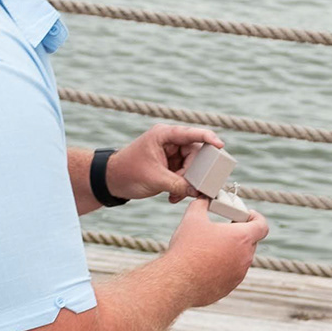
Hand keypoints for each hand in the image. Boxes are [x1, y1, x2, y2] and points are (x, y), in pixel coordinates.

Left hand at [105, 122, 224, 201]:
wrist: (111, 182)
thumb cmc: (127, 173)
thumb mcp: (155, 180)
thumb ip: (179, 185)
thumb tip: (199, 192)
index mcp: (164, 135)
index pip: (190, 133)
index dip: (207, 138)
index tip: (220, 145)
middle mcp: (170, 141)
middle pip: (195, 153)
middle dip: (195, 173)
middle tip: (193, 187)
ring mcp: (171, 154)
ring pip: (192, 167)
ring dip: (187, 183)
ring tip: (176, 195)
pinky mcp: (170, 166)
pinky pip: (185, 175)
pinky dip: (181, 187)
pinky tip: (172, 197)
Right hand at [164, 191, 269, 305]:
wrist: (177, 282)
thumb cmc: (186, 248)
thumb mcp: (192, 218)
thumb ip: (202, 204)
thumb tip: (203, 198)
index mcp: (241, 238)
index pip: (262, 226)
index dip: (256, 218)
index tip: (246, 215)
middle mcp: (245, 257)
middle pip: (250, 242)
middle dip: (239, 234)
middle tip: (223, 229)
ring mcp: (238, 274)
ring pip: (240, 259)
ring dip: (230, 252)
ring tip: (211, 247)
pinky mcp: (229, 287)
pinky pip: (231, 274)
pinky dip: (223, 268)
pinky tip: (205, 265)